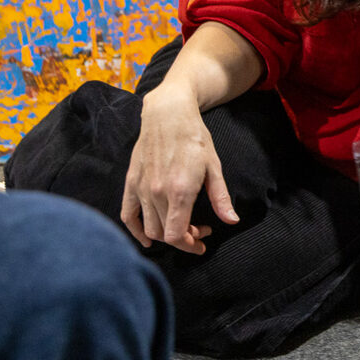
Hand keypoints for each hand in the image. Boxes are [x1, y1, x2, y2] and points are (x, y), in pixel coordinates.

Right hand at [120, 83, 238, 253]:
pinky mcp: (131, 182)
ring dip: (165, 235)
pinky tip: (147, 238)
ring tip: (181, 227)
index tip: (202, 241)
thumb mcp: (214, 167)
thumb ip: (220, 198)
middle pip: (164, 234)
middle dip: (183, 238)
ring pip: (148, 228)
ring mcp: (141, 188)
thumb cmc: (194, 138)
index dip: (189, 245)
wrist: (168, 114)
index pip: (176, 235)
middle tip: (198, 230)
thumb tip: (232, 221)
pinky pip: (128, 215)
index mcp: (179, 191)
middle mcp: (157, 193)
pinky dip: (135, 230)